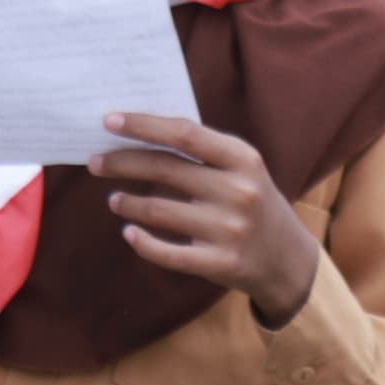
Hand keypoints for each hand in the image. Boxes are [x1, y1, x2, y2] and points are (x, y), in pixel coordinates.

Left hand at [96, 113, 318, 324]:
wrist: (289, 260)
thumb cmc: (254, 203)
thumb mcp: (243, 169)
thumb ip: (203, 152)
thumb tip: (141, 133)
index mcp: (243, 159)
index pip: (184, 133)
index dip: (143, 125)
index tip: (109, 120)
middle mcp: (238, 191)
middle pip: (165, 169)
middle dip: (122, 162)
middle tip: (95, 162)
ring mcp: (230, 229)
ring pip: (158, 210)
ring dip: (127, 203)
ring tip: (115, 200)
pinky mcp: (220, 263)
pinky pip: (167, 252)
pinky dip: (141, 242)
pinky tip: (129, 233)